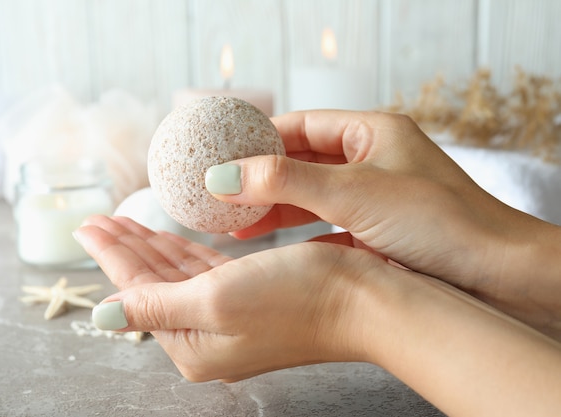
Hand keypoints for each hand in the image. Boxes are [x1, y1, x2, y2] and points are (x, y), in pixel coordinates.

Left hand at [75, 215, 379, 381]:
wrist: (365, 302)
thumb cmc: (296, 299)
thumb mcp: (215, 301)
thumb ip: (154, 305)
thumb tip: (101, 317)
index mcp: (192, 345)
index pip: (136, 292)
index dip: (111, 255)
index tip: (88, 225)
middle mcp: (208, 337)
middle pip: (153, 284)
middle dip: (126, 249)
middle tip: (99, 218)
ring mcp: (231, 318)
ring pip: (177, 276)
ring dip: (151, 248)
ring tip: (124, 223)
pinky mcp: (252, 299)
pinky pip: (205, 273)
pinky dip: (185, 252)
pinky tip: (170, 238)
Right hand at [205, 110, 560, 335]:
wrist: (497, 274)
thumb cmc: (439, 220)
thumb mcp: (353, 193)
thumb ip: (285, 182)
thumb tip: (223, 176)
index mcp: (372, 131)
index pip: (300, 126)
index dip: (258, 140)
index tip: (219, 156)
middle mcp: (372, 159)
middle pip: (301, 162)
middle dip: (260, 180)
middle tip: (221, 196)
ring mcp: (375, 196)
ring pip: (311, 196)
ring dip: (274, 209)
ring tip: (235, 225)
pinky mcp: (376, 230)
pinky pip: (325, 225)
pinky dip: (298, 234)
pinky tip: (272, 247)